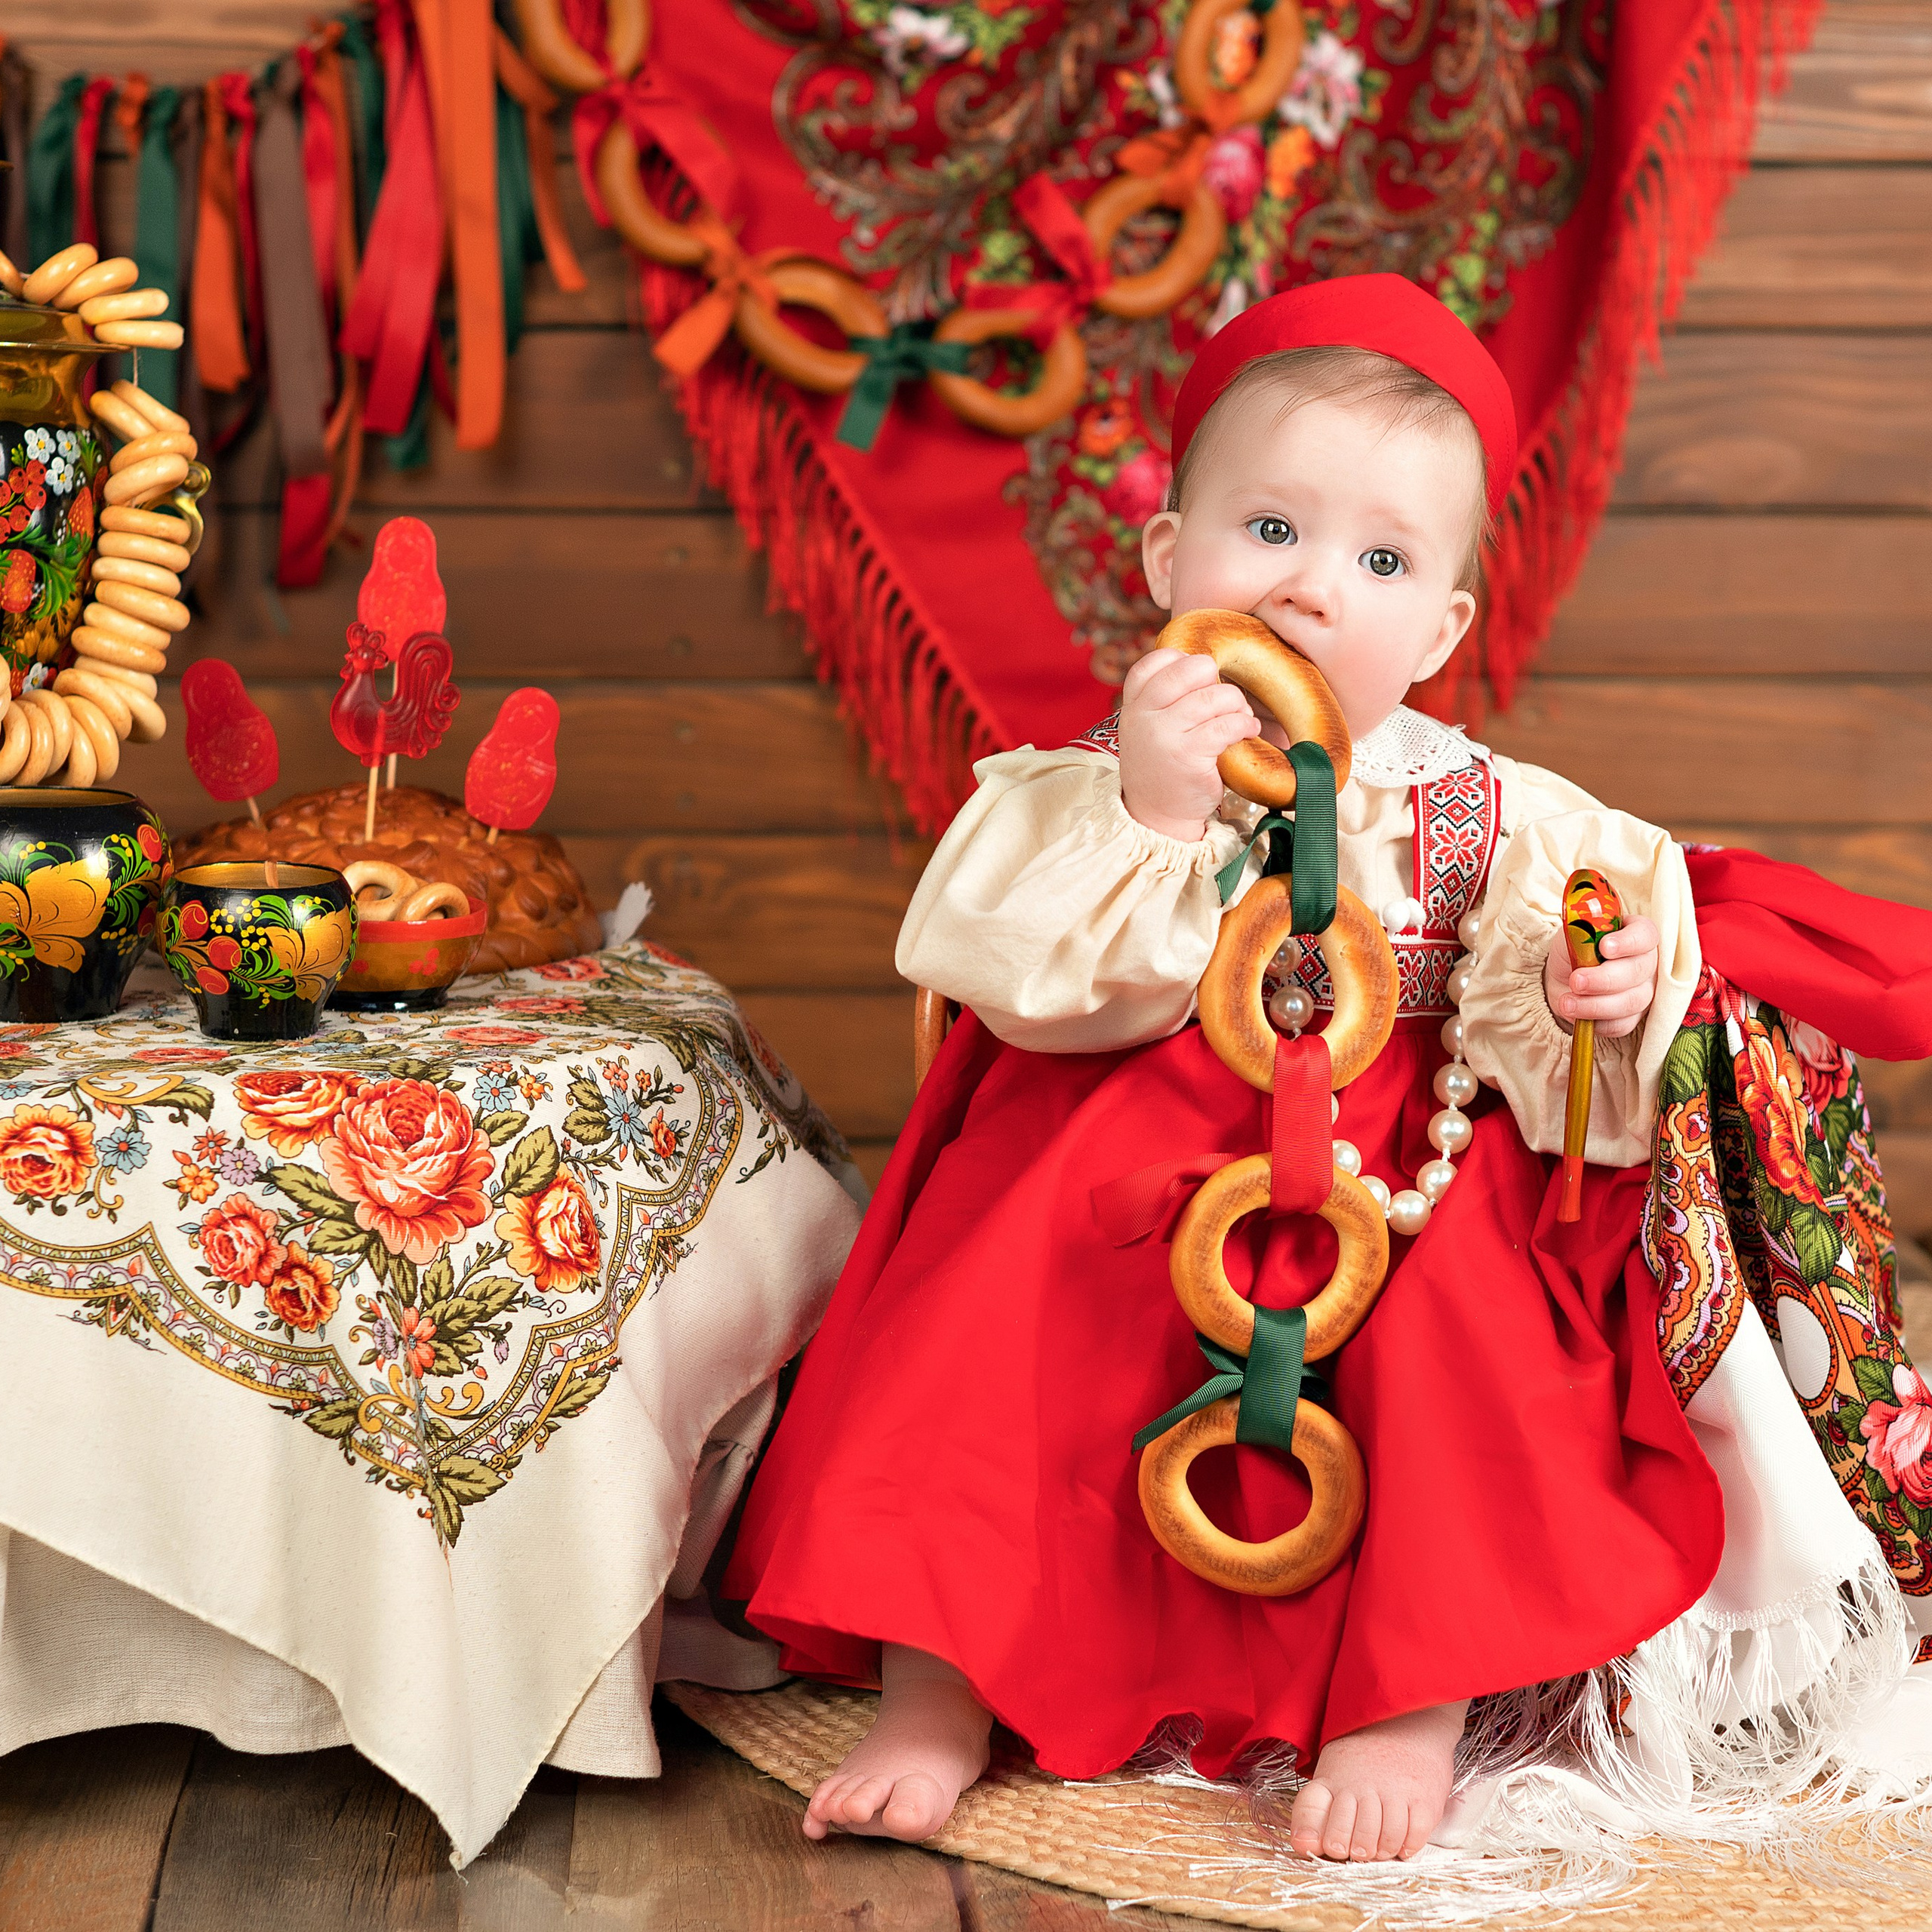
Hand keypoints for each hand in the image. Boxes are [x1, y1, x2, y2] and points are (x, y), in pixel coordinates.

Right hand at [1116, 647, 1258, 842]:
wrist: (1158, 815)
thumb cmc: (1162, 766)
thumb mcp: (1148, 727)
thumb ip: (1163, 698)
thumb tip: (1208, 664)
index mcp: (1133, 704)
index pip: (1157, 660)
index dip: (1185, 662)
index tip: (1199, 681)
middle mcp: (1144, 716)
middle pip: (1190, 669)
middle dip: (1216, 679)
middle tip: (1224, 699)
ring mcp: (1165, 735)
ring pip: (1214, 696)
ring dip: (1237, 705)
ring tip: (1240, 719)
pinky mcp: (1189, 755)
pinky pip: (1227, 725)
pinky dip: (1245, 725)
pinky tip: (1247, 732)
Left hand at [1543, 916, 1659, 1040]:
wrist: (1564, 979)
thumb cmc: (1575, 950)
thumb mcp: (1574, 933)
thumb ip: (1584, 930)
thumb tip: (1590, 933)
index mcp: (1637, 934)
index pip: (1646, 935)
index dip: (1628, 942)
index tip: (1604, 947)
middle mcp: (1648, 963)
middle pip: (1638, 972)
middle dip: (1604, 979)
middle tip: (1576, 981)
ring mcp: (1644, 991)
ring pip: (1631, 1001)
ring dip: (1595, 1005)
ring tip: (1567, 1003)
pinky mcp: (1633, 1017)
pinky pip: (1622, 1024)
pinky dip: (1597, 1022)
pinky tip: (1577, 1016)